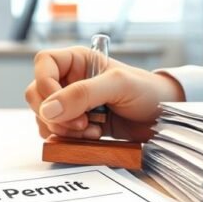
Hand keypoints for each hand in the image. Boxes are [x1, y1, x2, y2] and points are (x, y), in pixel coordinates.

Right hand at [24, 46, 184, 141]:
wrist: (165, 120)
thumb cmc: (148, 92)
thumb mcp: (118, 85)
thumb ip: (82, 94)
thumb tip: (49, 109)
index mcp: (77, 61)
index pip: (43, 64)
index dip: (45, 84)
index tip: (59, 104)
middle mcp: (70, 81)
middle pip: (37, 94)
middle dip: (54, 114)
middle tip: (81, 123)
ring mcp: (72, 105)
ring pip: (44, 117)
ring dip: (64, 129)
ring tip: (92, 131)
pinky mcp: (77, 125)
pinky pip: (57, 134)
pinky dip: (70, 140)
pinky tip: (93, 137)